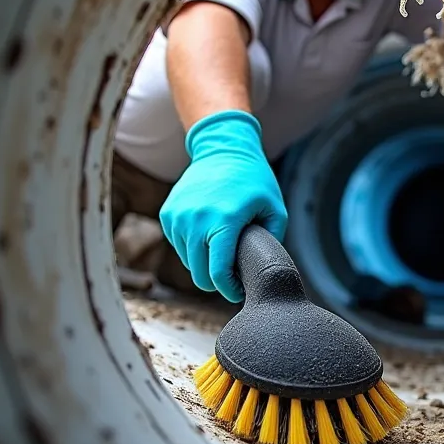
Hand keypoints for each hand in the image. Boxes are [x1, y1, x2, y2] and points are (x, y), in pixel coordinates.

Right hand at [160, 109, 287, 302]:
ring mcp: (177, 217)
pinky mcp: (167, 214)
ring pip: (187, 261)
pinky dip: (192, 249)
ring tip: (223, 255)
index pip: (217, 271)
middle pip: (198, 273)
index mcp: (223, 221)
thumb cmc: (254, 180)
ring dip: (204, 265)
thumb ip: (273, 241)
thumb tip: (264, 270)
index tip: (238, 293)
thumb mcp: (275, 209)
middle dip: (216, 282)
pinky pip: (178, 245)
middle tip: (233, 280)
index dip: (228, 289)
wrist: (223, 149)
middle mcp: (195, 220)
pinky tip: (209, 238)